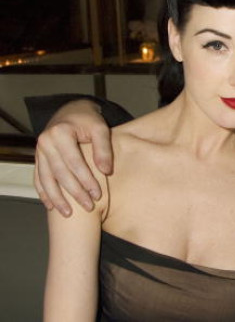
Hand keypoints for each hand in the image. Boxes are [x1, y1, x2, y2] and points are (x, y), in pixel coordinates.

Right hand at [34, 99, 112, 216]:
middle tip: (88, 206)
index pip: (74, 162)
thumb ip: (104, 148)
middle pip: (60, 173)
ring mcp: (39, 151)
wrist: (70, 111)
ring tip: (67, 213)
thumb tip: (106, 171)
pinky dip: (44, 192)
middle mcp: (45, 142)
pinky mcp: (38, 158)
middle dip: (74, 192)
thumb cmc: (87, 120)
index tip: (98, 194)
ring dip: (56, 198)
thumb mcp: (100, 128)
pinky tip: (50, 205)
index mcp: (60, 133)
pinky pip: (38, 178)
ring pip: (46, 179)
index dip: (86, 180)